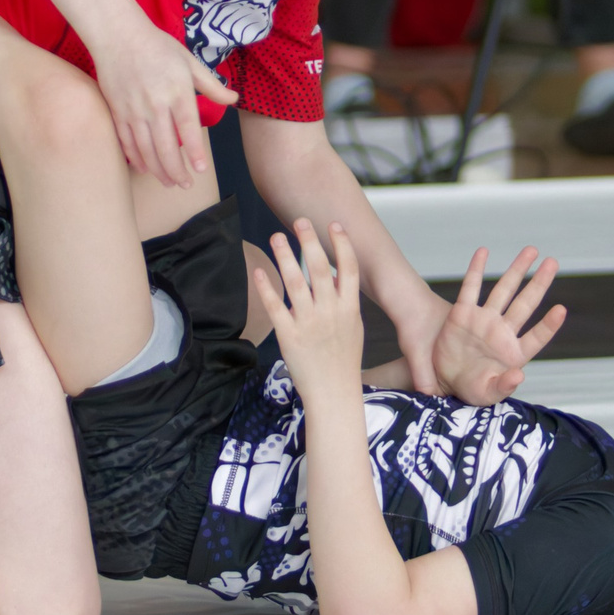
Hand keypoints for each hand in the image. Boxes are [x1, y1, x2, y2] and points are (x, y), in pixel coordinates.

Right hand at [90, 11, 236, 188]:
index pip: (188, 129)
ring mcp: (133, 111)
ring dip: (158, 170)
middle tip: (185, 185)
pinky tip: (144, 169)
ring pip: (146, 150)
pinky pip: (127, 142)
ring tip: (169, 182)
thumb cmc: (158, 47)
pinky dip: (136, 159)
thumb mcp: (190, 61)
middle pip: (166, 147)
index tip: (200, 170)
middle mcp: (155, 105)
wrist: (118, 36)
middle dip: (177, 171)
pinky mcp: (117, 112)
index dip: (195, 152)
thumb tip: (234, 99)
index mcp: (177, 92)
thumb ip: (211, 85)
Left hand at [252, 220, 368, 401]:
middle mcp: (331, 312)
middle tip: (300, 221)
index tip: (333, 224)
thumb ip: (344, 301)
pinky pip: (276, 307)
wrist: (334, 394)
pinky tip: (259, 271)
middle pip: (320, 269)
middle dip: (309, 241)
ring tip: (277, 236)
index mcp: (350, 309)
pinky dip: (267, 288)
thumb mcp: (354, 328)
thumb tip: (334, 277)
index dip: (342, 244)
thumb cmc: (344, 361)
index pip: (349, 269)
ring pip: (296, 282)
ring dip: (285, 256)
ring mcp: (310, 324)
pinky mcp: (289, 336)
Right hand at [430, 247, 567, 406]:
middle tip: (553, 263)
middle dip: (539, 283)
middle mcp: (503, 332)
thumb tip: (519, 377)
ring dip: (517, 270)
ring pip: (503, 290)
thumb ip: (503, 386)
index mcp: (514, 353)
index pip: (536, 337)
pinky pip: (471, 288)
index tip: (561, 310)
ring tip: (531, 251)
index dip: (548, 325)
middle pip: (525, 304)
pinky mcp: (463, 314)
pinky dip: (476, 270)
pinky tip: (484, 252)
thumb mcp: (487, 394)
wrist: (445, 380)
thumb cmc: (473, 388)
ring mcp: (484, 320)